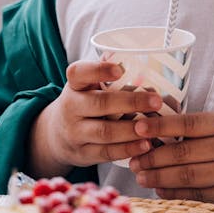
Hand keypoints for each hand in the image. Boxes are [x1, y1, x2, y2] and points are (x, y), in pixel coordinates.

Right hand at [29, 61, 159, 174]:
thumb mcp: (87, 85)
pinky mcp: (83, 153)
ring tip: (153, 127)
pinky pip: (106, 153)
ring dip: (131, 130)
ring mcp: (75, 133)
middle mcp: (70, 108)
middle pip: (100, 103)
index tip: (120, 70)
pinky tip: (145, 145)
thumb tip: (137, 59)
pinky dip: (128, 149)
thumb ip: (107, 72)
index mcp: (74, 85)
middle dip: (130, 102)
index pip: (79, 73)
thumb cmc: (83, 102)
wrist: (57, 136)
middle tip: (156, 101)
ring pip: (104, 132)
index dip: (99, 70)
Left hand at [128, 111, 213, 205]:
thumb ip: (202, 126)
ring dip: (159, 177)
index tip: (137, 127)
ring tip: (141, 175)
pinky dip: (176, 193)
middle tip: (132, 158)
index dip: (160, 126)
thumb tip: (162, 126)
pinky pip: (198, 195)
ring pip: (187, 176)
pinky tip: (160, 190)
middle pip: (183, 152)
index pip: (188, 123)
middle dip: (153, 157)